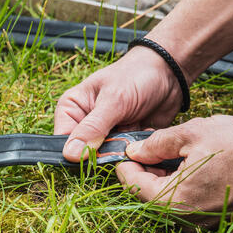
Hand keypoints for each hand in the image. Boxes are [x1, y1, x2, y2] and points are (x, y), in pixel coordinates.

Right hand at [53, 46, 184, 161]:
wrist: (169, 73)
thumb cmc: (136, 76)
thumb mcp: (113, 100)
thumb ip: (93, 128)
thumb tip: (70, 154)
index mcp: (72, 109)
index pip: (63, 140)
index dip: (75, 153)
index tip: (93, 156)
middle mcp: (84, 123)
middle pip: (83, 153)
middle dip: (102, 154)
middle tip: (121, 141)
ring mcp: (104, 134)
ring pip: (104, 158)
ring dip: (120, 153)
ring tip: (134, 136)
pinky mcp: (122, 141)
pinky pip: (123, 157)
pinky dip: (133, 153)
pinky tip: (143, 139)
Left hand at [116, 115, 232, 221]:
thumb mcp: (192, 134)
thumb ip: (157, 143)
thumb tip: (134, 151)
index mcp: (174, 201)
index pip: (134, 187)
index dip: (125, 167)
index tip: (124, 150)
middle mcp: (185, 219)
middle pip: (149, 196)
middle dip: (143, 171)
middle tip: (144, 148)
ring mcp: (202, 222)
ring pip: (168, 200)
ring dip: (162, 177)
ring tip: (167, 152)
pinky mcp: (215, 218)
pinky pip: (187, 203)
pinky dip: (180, 184)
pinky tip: (188, 163)